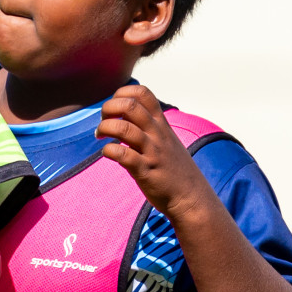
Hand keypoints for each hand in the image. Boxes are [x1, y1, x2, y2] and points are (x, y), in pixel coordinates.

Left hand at [96, 85, 210, 216]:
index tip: (115, 108)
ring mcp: (152, 152)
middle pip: (130, 106)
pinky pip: (123, 154)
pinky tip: (108, 153)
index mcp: (161, 124)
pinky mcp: (146, 171)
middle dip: (109, 108)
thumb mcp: (165, 140)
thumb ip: (147, 126)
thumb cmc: (173, 169)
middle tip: (103, 120)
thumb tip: (122, 114)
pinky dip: (109, 150)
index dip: (122, 94)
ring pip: (124, 129)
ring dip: (105, 128)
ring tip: (100, 135)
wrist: (191, 198)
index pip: (143, 93)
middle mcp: (157, 134)